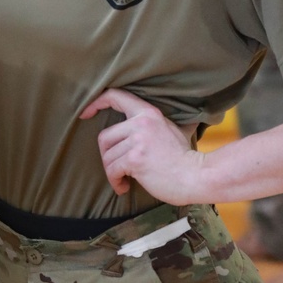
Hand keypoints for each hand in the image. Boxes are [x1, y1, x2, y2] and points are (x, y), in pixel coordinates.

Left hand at [80, 89, 201, 202]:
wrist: (197, 176)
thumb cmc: (184, 157)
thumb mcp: (173, 129)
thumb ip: (157, 123)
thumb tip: (162, 119)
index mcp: (148, 113)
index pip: (116, 96)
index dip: (96, 102)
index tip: (85, 113)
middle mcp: (141, 123)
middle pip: (104, 137)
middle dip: (107, 155)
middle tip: (118, 167)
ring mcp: (138, 141)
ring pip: (107, 157)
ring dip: (113, 172)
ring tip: (125, 179)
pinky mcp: (135, 159)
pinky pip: (112, 170)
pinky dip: (115, 182)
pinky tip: (124, 187)